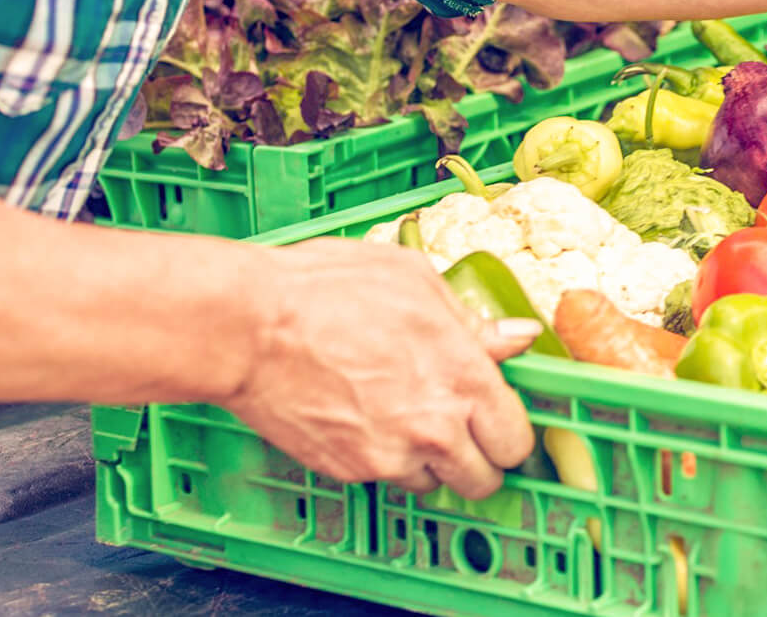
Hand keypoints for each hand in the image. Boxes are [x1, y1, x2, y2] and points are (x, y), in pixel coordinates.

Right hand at [225, 238, 539, 499]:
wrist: (247, 327)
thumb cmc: (329, 290)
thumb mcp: (417, 282)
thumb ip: (473, 321)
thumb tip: (518, 336)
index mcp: (464, 380)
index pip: (516, 440)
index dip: (509, 432)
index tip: (499, 421)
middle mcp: (435, 429)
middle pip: (483, 481)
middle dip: (479, 460)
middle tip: (463, 433)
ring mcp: (388, 456)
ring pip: (432, 484)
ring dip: (429, 462)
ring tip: (404, 418)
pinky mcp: (346, 470)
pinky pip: (382, 477)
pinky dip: (382, 459)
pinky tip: (365, 418)